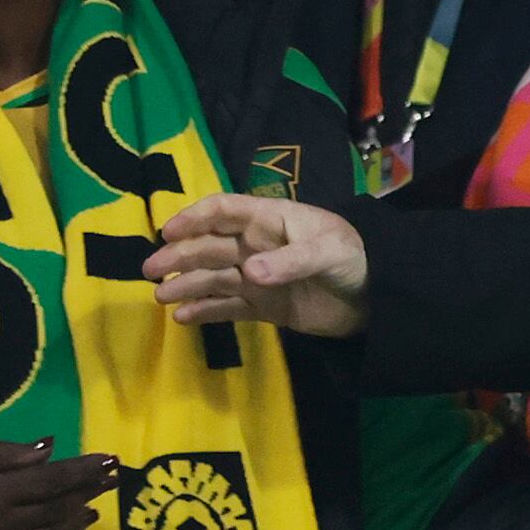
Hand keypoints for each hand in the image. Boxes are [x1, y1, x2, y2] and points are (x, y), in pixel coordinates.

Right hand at [0, 439, 119, 529]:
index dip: (84, 471)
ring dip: (76, 525)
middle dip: (88, 492)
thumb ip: (5, 454)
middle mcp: (9, 525)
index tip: (110, 461)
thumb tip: (48, 450)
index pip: (53, 480)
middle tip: (113, 480)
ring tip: (94, 511)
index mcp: (1, 492)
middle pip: (58, 509)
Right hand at [143, 195, 370, 337]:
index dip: (194, 217)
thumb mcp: (327, 253)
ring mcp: (259, 277)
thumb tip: (250, 273)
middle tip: (150, 270)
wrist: (380, 298)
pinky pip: (228, 307)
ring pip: (213, 277)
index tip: (167, 231)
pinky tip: (182, 318)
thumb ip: (289, 262)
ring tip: (160, 296)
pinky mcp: (265, 307)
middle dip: (178, 255)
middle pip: (210, 246)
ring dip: (185, 284)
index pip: (224, 211)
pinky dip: (205, 311)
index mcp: (270, 220)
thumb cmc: (355, 258)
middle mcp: (257, 246)